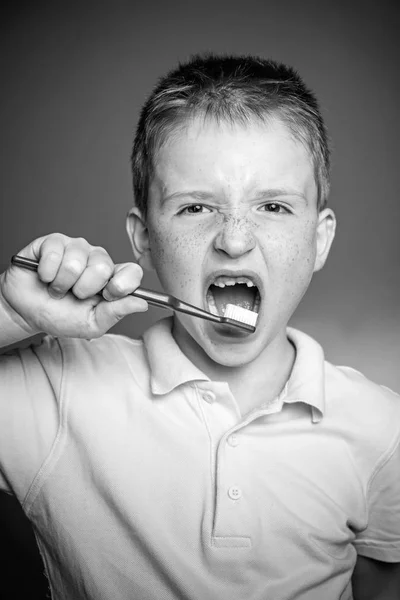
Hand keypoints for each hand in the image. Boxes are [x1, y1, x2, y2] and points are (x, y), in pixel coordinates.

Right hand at [0, 233, 147, 338]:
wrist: (27, 312)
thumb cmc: (61, 316)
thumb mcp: (91, 324)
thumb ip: (116, 313)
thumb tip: (142, 303)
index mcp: (111, 279)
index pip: (132, 271)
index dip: (121, 285)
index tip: (107, 296)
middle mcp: (97, 259)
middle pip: (103, 266)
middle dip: (83, 289)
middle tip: (74, 295)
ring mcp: (76, 248)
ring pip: (76, 263)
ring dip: (62, 284)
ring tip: (57, 288)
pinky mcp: (54, 242)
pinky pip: (55, 254)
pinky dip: (47, 273)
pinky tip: (45, 276)